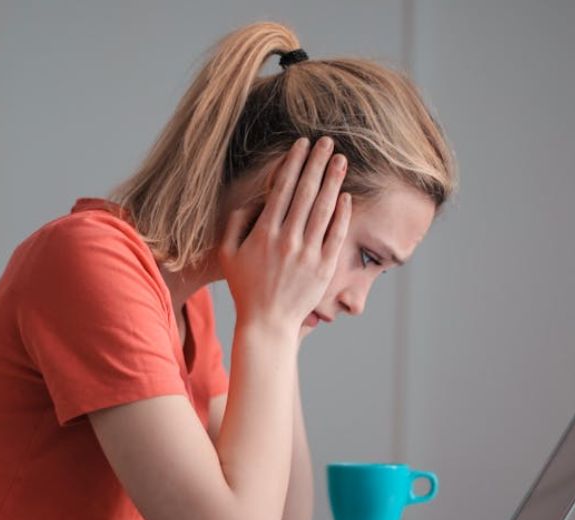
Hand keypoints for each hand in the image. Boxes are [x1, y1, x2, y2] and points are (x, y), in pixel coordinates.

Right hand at [218, 136, 350, 333]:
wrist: (267, 323)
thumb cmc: (245, 287)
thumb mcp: (228, 253)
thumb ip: (236, 222)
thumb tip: (253, 199)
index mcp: (264, 233)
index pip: (282, 189)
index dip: (293, 163)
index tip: (302, 144)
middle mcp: (287, 240)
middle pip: (306, 192)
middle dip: (317, 163)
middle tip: (327, 142)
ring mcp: (308, 254)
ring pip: (323, 209)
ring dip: (333, 181)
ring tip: (341, 160)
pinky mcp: (324, 268)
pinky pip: (336, 235)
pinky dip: (342, 214)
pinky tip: (346, 196)